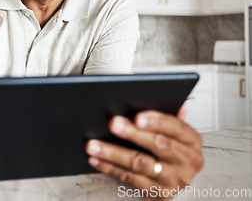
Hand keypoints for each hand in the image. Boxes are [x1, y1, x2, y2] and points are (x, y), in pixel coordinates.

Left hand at [85, 105, 203, 199]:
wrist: (177, 180)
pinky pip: (130, 179)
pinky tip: (97, 159)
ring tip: (94, 144)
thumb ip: (167, 114)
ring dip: (113, 153)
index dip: (157, 121)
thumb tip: (159, 95)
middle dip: (133, 133)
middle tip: (113, 124)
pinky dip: (110, 168)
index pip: (176, 128)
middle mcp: (187, 161)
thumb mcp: (175, 131)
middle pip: (158, 145)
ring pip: (140, 164)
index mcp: (192, 141)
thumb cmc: (173, 149)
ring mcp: (174, 180)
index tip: (138, 116)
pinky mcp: (159, 193)